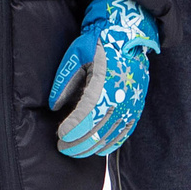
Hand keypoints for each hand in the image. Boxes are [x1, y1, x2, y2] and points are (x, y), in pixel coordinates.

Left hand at [49, 0, 159, 158]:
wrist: (128, 37)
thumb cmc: (97, 44)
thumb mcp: (75, 57)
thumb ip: (64, 83)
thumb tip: (54, 107)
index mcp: (103, 84)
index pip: (85, 116)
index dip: (72, 130)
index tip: (59, 135)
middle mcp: (119, 98)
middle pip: (97, 131)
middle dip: (78, 143)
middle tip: (62, 147)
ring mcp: (131, 105)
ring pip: (110, 135)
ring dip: (91, 147)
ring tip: (75, 151)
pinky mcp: (136, 108)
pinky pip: (125, 132)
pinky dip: (112, 144)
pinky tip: (99, 150)